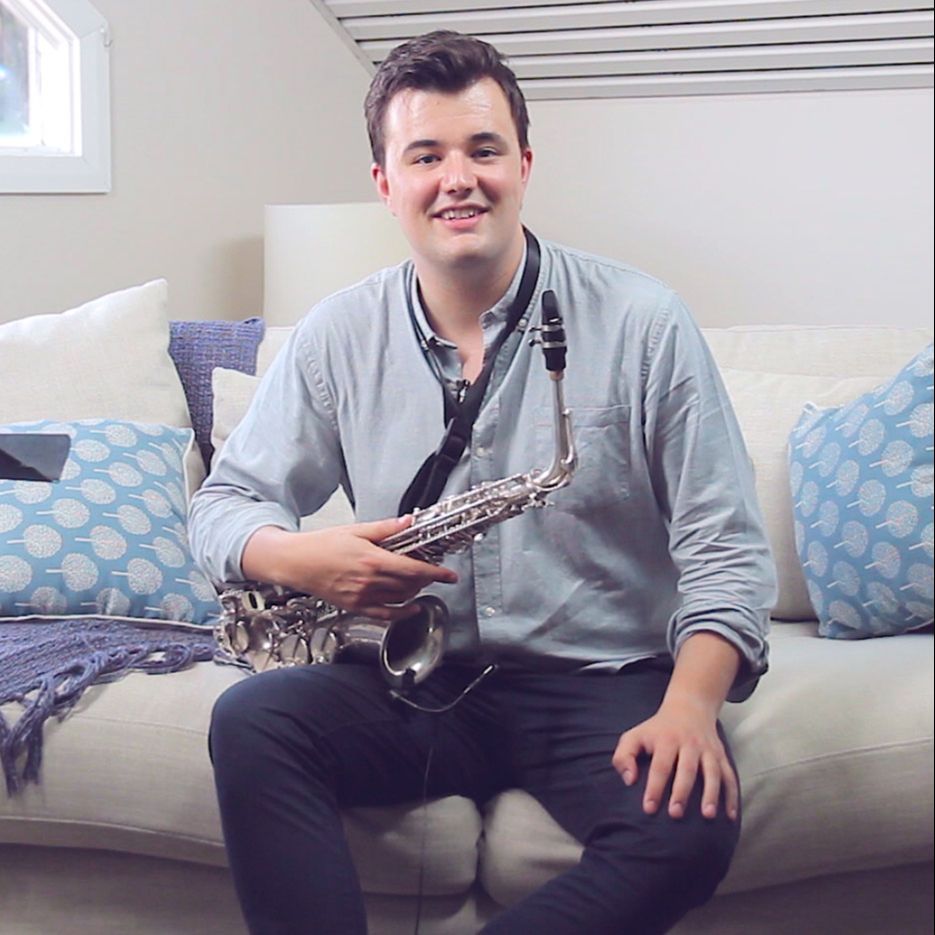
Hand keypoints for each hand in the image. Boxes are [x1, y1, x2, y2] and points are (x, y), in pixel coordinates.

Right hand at [242, 516, 457, 620]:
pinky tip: (412, 608)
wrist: (295, 562)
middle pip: (410, 585)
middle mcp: (369, 581)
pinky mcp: (354, 607)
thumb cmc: (322, 545)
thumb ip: (386, 529)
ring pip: (401, 599)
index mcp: (372, 560)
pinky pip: (385, 615)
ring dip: (415, 592)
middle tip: (434, 571)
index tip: (450, 575)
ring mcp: (362, 597)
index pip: (413, 569)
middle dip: (427, 579)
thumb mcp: (356, 530)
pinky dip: (402, 613)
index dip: (436, 573)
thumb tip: (408, 522)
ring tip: (420, 582)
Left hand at [611, 696, 738, 821]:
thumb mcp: (635, 735)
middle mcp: (689, 744)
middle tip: (675, 814)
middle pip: (687, 769)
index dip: (654, 787)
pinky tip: (730, 816)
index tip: (649, 808)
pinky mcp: (721, 756)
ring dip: (711, 794)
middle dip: (681, 792)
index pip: (660, 766)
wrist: (689, 707)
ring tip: (708, 815)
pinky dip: (731, 796)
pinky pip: (729, 776)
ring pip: (712, 772)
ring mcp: (707, 750)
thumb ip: (624, 756)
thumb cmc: (657, 729)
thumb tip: (629, 780)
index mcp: (666, 740)